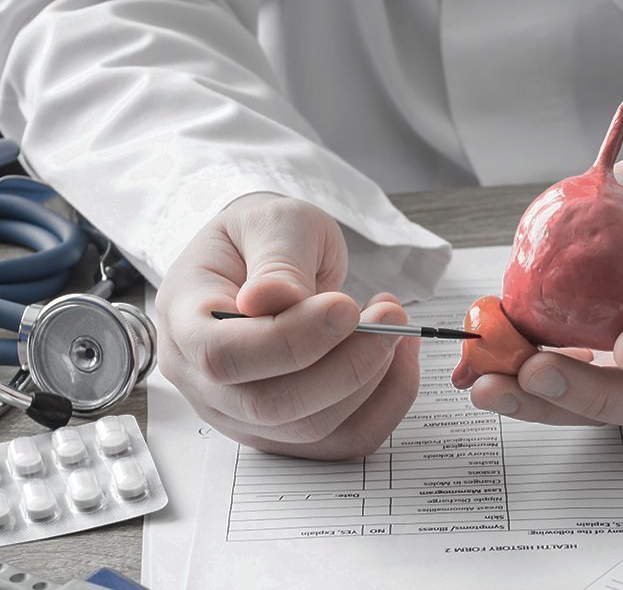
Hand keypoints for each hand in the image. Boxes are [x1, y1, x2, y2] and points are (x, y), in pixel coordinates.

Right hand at [155, 194, 420, 458]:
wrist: (265, 255)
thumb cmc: (262, 235)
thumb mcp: (270, 221)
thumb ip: (277, 259)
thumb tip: (273, 299)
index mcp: (184, 320)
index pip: (224, 356)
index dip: (291, 340)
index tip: (346, 307)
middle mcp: (202, 380)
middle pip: (269, 406)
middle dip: (346, 366)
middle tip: (391, 317)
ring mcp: (242, 413)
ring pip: (312, 429)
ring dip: (372, 381)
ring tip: (395, 324)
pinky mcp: (285, 429)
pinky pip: (342, 440)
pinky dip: (384, 403)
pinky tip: (399, 357)